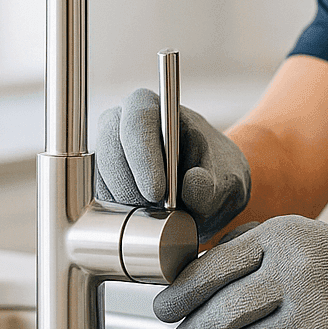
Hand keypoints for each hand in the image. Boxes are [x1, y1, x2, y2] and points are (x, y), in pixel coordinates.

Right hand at [94, 88, 250, 244]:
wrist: (211, 194)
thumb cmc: (217, 175)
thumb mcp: (227, 181)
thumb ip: (212, 186)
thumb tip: (191, 184)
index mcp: (157, 109)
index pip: (138, 118)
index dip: (142, 155)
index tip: (157, 192)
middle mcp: (124, 124)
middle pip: (109, 146)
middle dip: (128, 184)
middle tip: (152, 211)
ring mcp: (110, 152)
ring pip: (102, 176)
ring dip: (123, 201)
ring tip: (156, 216)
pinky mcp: (105, 181)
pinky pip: (100, 197)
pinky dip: (118, 213)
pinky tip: (144, 219)